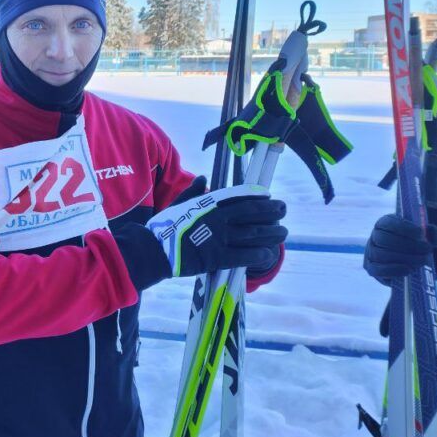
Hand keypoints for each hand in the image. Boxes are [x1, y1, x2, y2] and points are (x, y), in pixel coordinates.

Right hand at [146, 180, 286, 277]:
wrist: (152, 250)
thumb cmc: (163, 226)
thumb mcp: (177, 203)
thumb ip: (193, 191)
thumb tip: (204, 178)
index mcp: (208, 205)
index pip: (238, 197)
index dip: (256, 195)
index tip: (268, 194)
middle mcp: (217, 220)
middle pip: (252, 213)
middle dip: (271, 211)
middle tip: (284, 209)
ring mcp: (219, 239)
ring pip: (253, 234)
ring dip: (272, 233)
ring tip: (283, 232)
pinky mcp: (217, 258)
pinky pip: (244, 256)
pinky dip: (258, 254)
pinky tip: (268, 253)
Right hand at [364, 214, 436, 285]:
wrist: (411, 259)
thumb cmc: (418, 243)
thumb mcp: (427, 236)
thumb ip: (432, 233)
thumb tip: (433, 236)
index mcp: (384, 223)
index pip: (388, 223)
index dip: (404, 228)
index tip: (421, 233)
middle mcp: (374, 237)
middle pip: (383, 239)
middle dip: (407, 245)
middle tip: (427, 249)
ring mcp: (370, 253)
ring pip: (380, 254)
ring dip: (403, 258)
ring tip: (422, 261)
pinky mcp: (371, 268)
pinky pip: (376, 269)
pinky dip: (392, 270)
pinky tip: (408, 270)